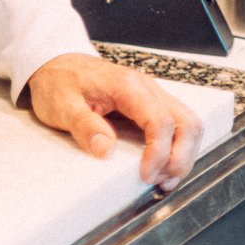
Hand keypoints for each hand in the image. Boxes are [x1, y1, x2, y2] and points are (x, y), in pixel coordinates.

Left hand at [26, 53, 202, 189]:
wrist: (55, 62)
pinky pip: (177, 126)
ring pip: (188, 124)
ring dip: (183, 155)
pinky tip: (162, 167)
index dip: (159, 153)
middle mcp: (147, 88)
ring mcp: (151, 95)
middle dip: (181, 158)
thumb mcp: (61, 104)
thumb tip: (106, 150)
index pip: (160, 121)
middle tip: (161, 182)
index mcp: (127, 86)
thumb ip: (84, 125)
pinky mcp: (150, 105)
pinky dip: (177, 149)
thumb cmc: (59, 81)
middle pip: (187, 122)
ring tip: (164, 179)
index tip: (145, 175)